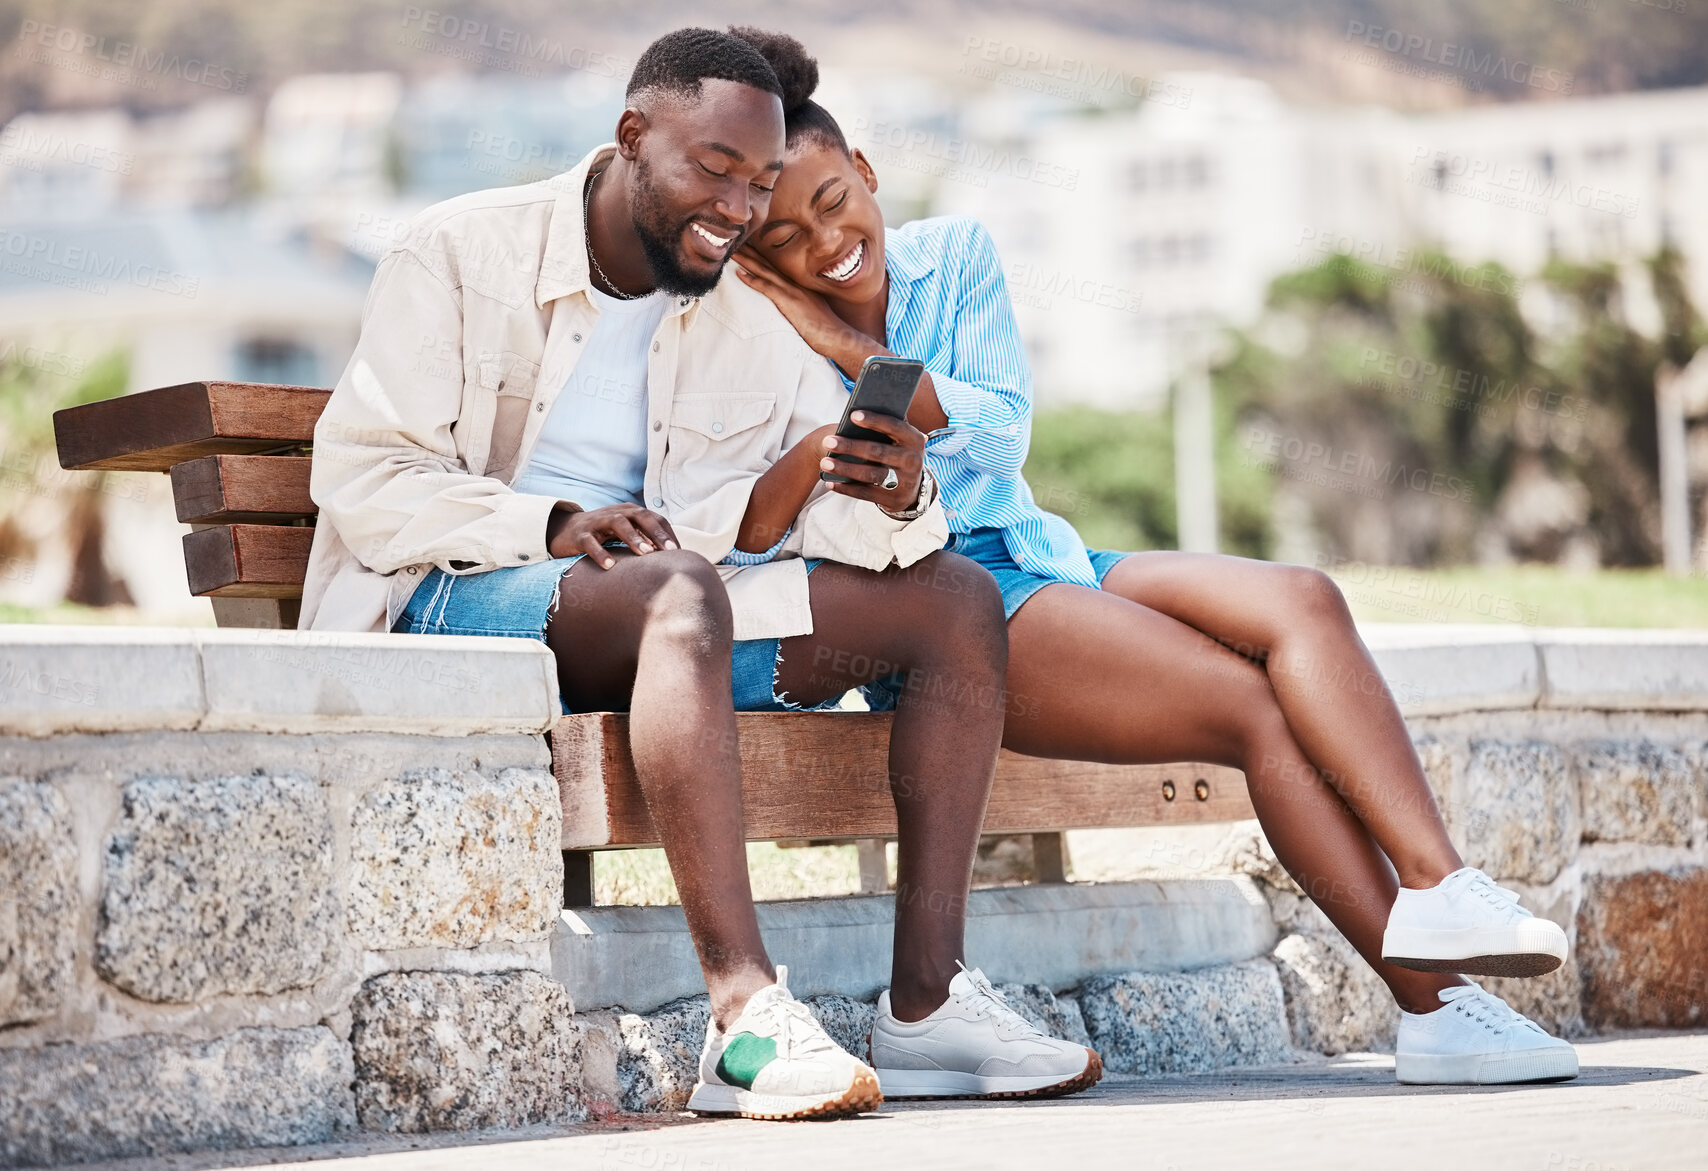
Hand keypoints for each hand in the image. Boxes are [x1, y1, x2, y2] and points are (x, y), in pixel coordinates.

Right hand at [546, 503, 678, 568]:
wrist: (566, 530)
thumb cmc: (604, 535)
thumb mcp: (627, 533)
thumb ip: (647, 539)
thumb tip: (673, 557)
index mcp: (630, 512)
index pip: (655, 519)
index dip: (668, 534)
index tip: (681, 552)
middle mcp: (616, 513)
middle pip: (640, 517)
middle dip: (657, 533)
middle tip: (670, 551)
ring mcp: (597, 522)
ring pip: (618, 524)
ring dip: (633, 538)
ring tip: (646, 554)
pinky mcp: (580, 535)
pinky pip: (590, 542)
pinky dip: (600, 553)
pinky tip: (610, 566)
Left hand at [732, 247, 871, 361]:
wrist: (836, 335)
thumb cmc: (827, 326)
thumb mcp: (814, 307)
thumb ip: (802, 301)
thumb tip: (795, 303)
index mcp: (799, 284)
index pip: (777, 266)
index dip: (763, 255)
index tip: (750, 246)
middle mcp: (794, 283)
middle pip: (769, 264)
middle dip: (752, 252)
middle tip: (736, 241)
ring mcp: (791, 291)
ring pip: (765, 271)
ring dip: (747, 261)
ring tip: (733, 252)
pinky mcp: (788, 301)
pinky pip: (766, 288)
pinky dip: (752, 280)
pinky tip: (740, 274)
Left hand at [817, 411, 925, 510]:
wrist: (911, 488)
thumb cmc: (896, 453)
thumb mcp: (899, 440)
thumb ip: (885, 428)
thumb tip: (856, 415)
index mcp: (914, 439)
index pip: (894, 426)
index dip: (874, 420)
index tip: (852, 415)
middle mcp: (912, 460)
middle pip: (877, 451)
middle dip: (850, 446)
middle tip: (827, 441)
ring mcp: (904, 482)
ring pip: (870, 474)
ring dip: (845, 469)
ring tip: (825, 463)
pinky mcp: (893, 499)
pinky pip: (866, 493)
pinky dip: (847, 488)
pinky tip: (831, 482)